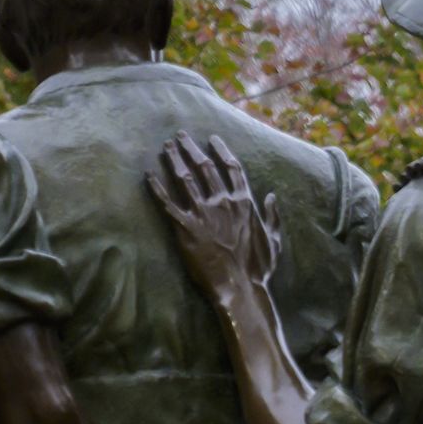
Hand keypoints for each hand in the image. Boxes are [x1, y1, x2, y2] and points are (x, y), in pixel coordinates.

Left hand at [147, 131, 283, 300]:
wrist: (240, 287)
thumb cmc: (259, 268)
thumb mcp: (274, 240)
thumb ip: (272, 216)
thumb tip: (271, 196)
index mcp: (245, 202)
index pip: (232, 167)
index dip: (220, 150)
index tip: (211, 139)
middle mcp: (223, 202)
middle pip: (205, 167)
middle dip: (191, 149)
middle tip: (180, 136)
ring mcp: (204, 214)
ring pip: (185, 178)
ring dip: (174, 160)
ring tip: (166, 147)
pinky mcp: (186, 228)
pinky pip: (167, 203)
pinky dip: (157, 188)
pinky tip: (148, 175)